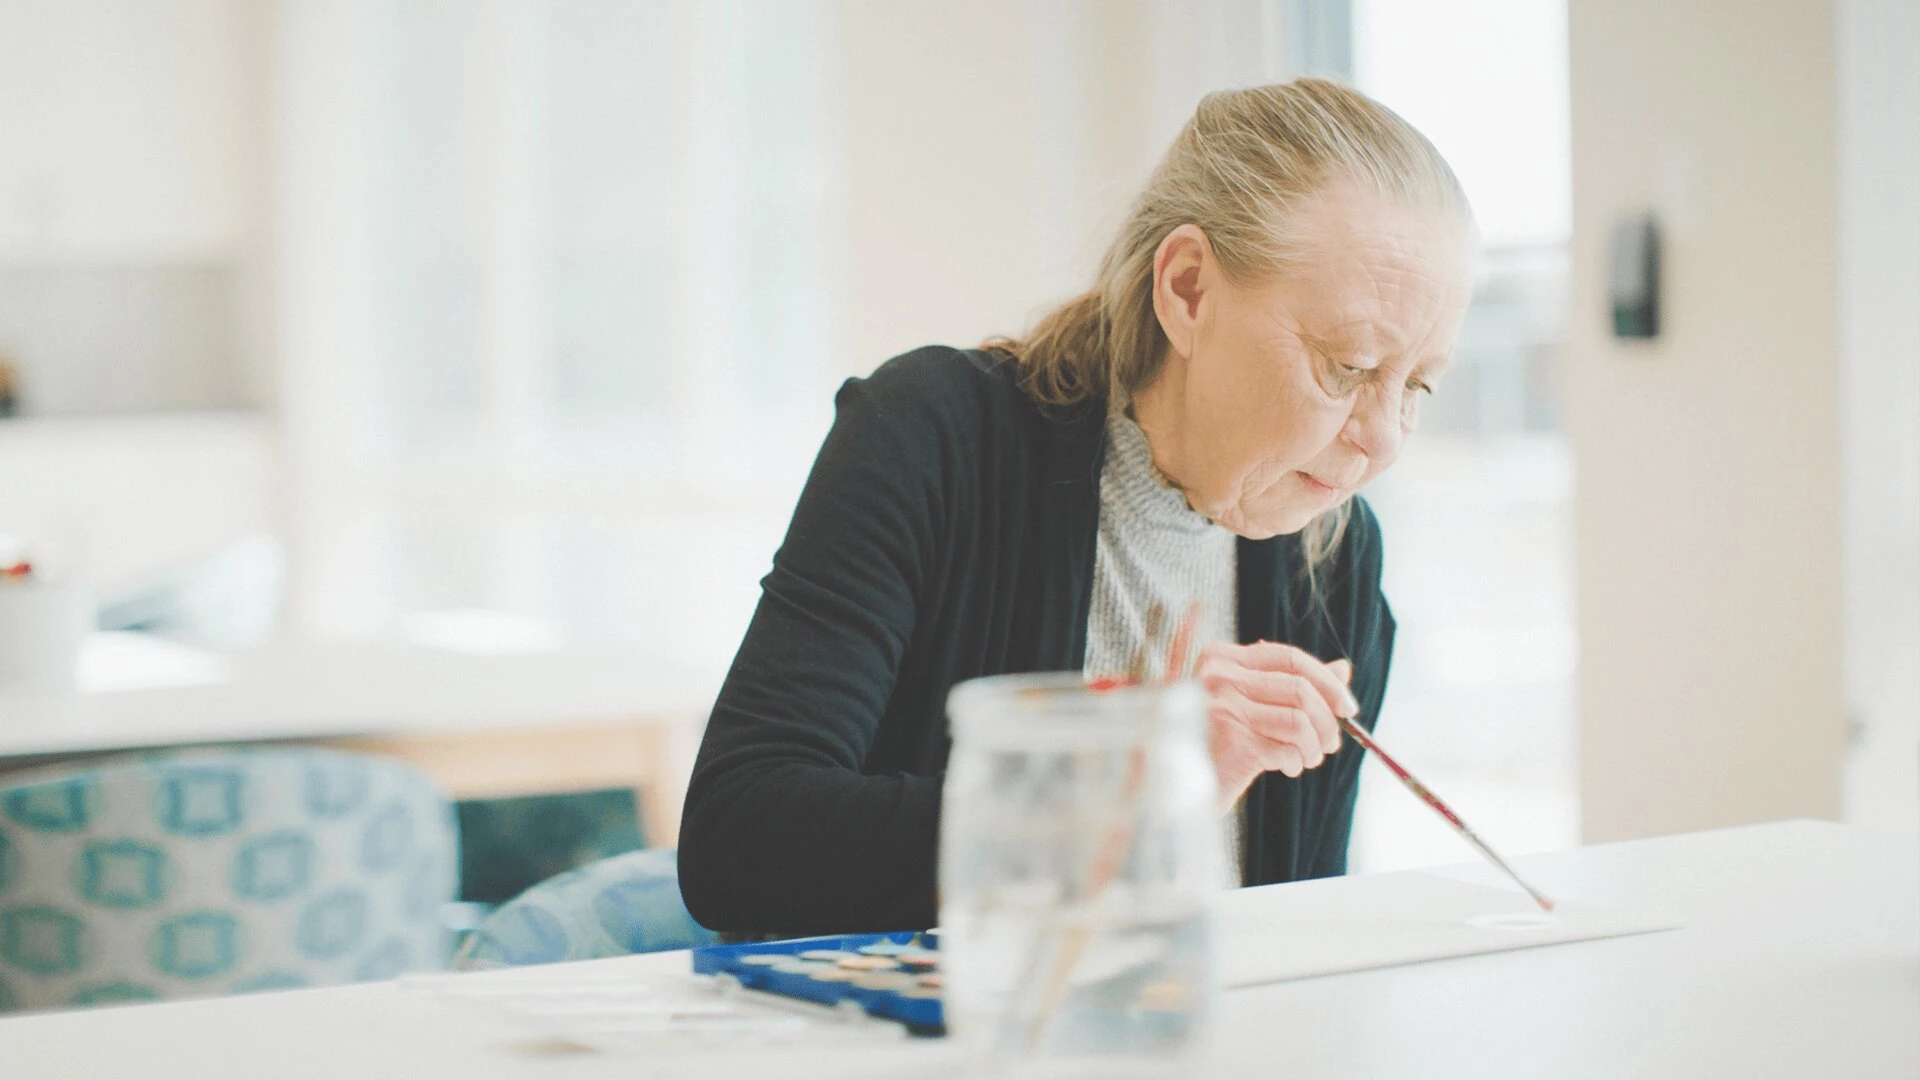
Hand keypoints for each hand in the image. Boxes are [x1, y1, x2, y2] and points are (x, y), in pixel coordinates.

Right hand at [1196, 641, 1358, 809]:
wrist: (1171, 785)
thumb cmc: (1212, 743)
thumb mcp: (1248, 706)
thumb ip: (1289, 684)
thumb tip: (1343, 669)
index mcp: (1222, 658)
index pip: (1290, 657)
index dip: (1327, 682)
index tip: (1347, 707)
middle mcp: (1220, 675)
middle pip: (1300, 688)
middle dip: (1327, 720)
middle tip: (1330, 743)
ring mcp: (1224, 706)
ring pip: (1300, 720)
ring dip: (1314, 746)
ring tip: (1306, 759)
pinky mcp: (1233, 741)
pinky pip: (1288, 748)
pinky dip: (1295, 762)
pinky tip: (1284, 768)